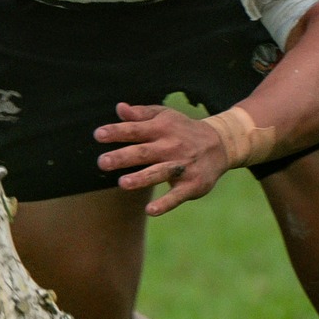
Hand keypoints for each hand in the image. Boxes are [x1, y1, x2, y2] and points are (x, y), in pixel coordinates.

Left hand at [94, 102, 229, 215]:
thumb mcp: (164, 116)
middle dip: (123, 157)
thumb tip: (119, 108)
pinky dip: (165, 203)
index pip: (136, 130)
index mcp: (162, 128)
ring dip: (141, 178)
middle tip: (102, 162)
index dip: (117, 132)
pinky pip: (177, 196)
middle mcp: (171, 146)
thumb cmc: (182, 129)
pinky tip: (151, 211)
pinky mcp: (192, 185)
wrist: (220, 144)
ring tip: (122, 183)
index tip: (98, 135)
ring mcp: (182, 166)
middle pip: (144, 152)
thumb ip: (140, 114)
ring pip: (160, 173)